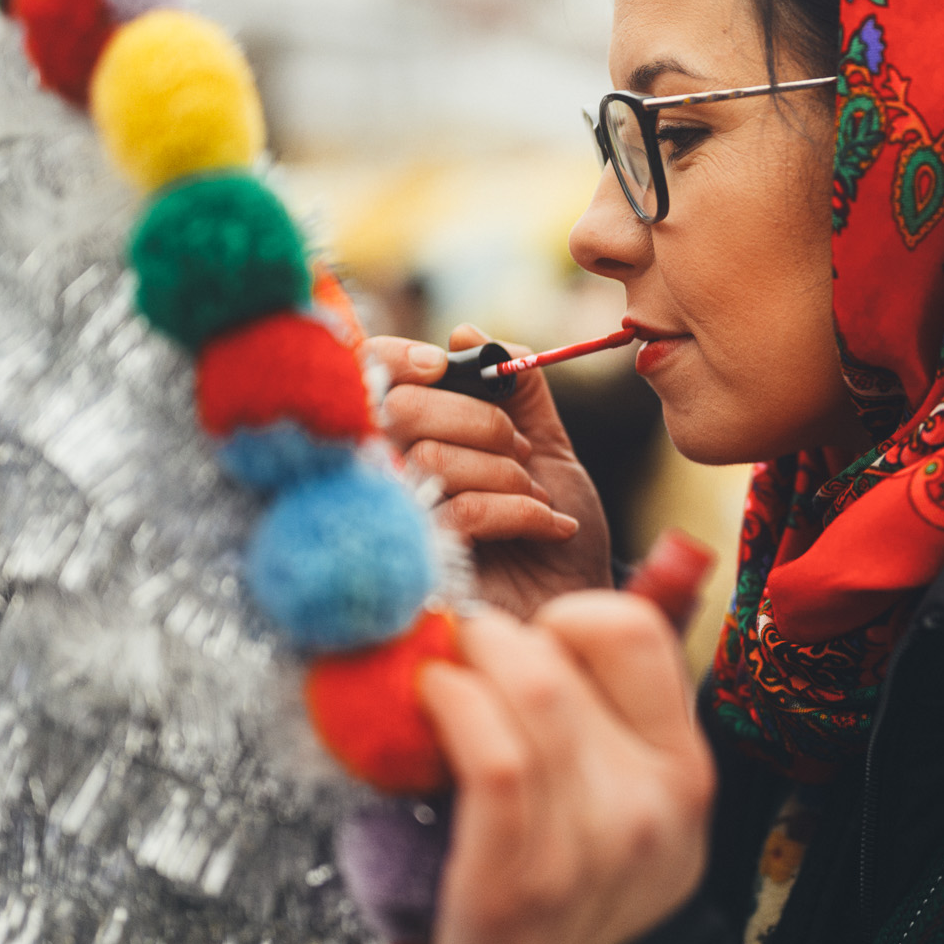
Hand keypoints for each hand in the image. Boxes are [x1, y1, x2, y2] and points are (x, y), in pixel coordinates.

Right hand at [369, 325, 612, 616]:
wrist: (577, 609)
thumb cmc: (552, 537)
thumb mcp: (546, 449)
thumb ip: (517, 391)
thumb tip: (468, 333)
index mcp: (410, 444)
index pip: (366, 380)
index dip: (397, 358)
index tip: (444, 363)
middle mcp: (386, 481)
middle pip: (399, 410)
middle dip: (480, 420)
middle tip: (522, 450)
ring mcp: (394, 528)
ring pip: (433, 458)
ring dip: (508, 473)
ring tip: (539, 499)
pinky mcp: (414, 571)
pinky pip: (462, 510)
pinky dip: (522, 511)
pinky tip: (552, 527)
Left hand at [419, 592, 714, 943]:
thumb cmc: (593, 905)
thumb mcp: (645, 805)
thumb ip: (632, 708)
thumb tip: (646, 578)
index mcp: (683, 769)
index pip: (637, 630)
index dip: (572, 614)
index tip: (533, 642)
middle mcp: (648, 799)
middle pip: (563, 654)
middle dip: (495, 635)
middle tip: (462, 653)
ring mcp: (588, 843)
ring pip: (526, 693)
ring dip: (463, 662)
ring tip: (440, 674)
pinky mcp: (515, 883)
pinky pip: (492, 758)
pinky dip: (452, 707)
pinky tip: (431, 703)